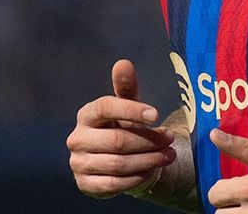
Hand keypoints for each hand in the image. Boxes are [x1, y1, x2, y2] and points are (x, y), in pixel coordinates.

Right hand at [68, 59, 176, 197]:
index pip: (105, 107)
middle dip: (149, 140)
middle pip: (117, 140)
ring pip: (118, 164)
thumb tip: (123, 63)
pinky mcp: (85, 184)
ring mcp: (79, 163)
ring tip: (168, 155)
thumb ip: (126, 87)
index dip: (131, 110)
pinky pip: (114, 184)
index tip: (156, 114)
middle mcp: (77, 138)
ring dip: (149, 160)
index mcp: (86, 114)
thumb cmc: (120, 127)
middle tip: (170, 138)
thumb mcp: (126, 107)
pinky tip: (152, 170)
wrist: (112, 162)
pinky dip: (136, 178)